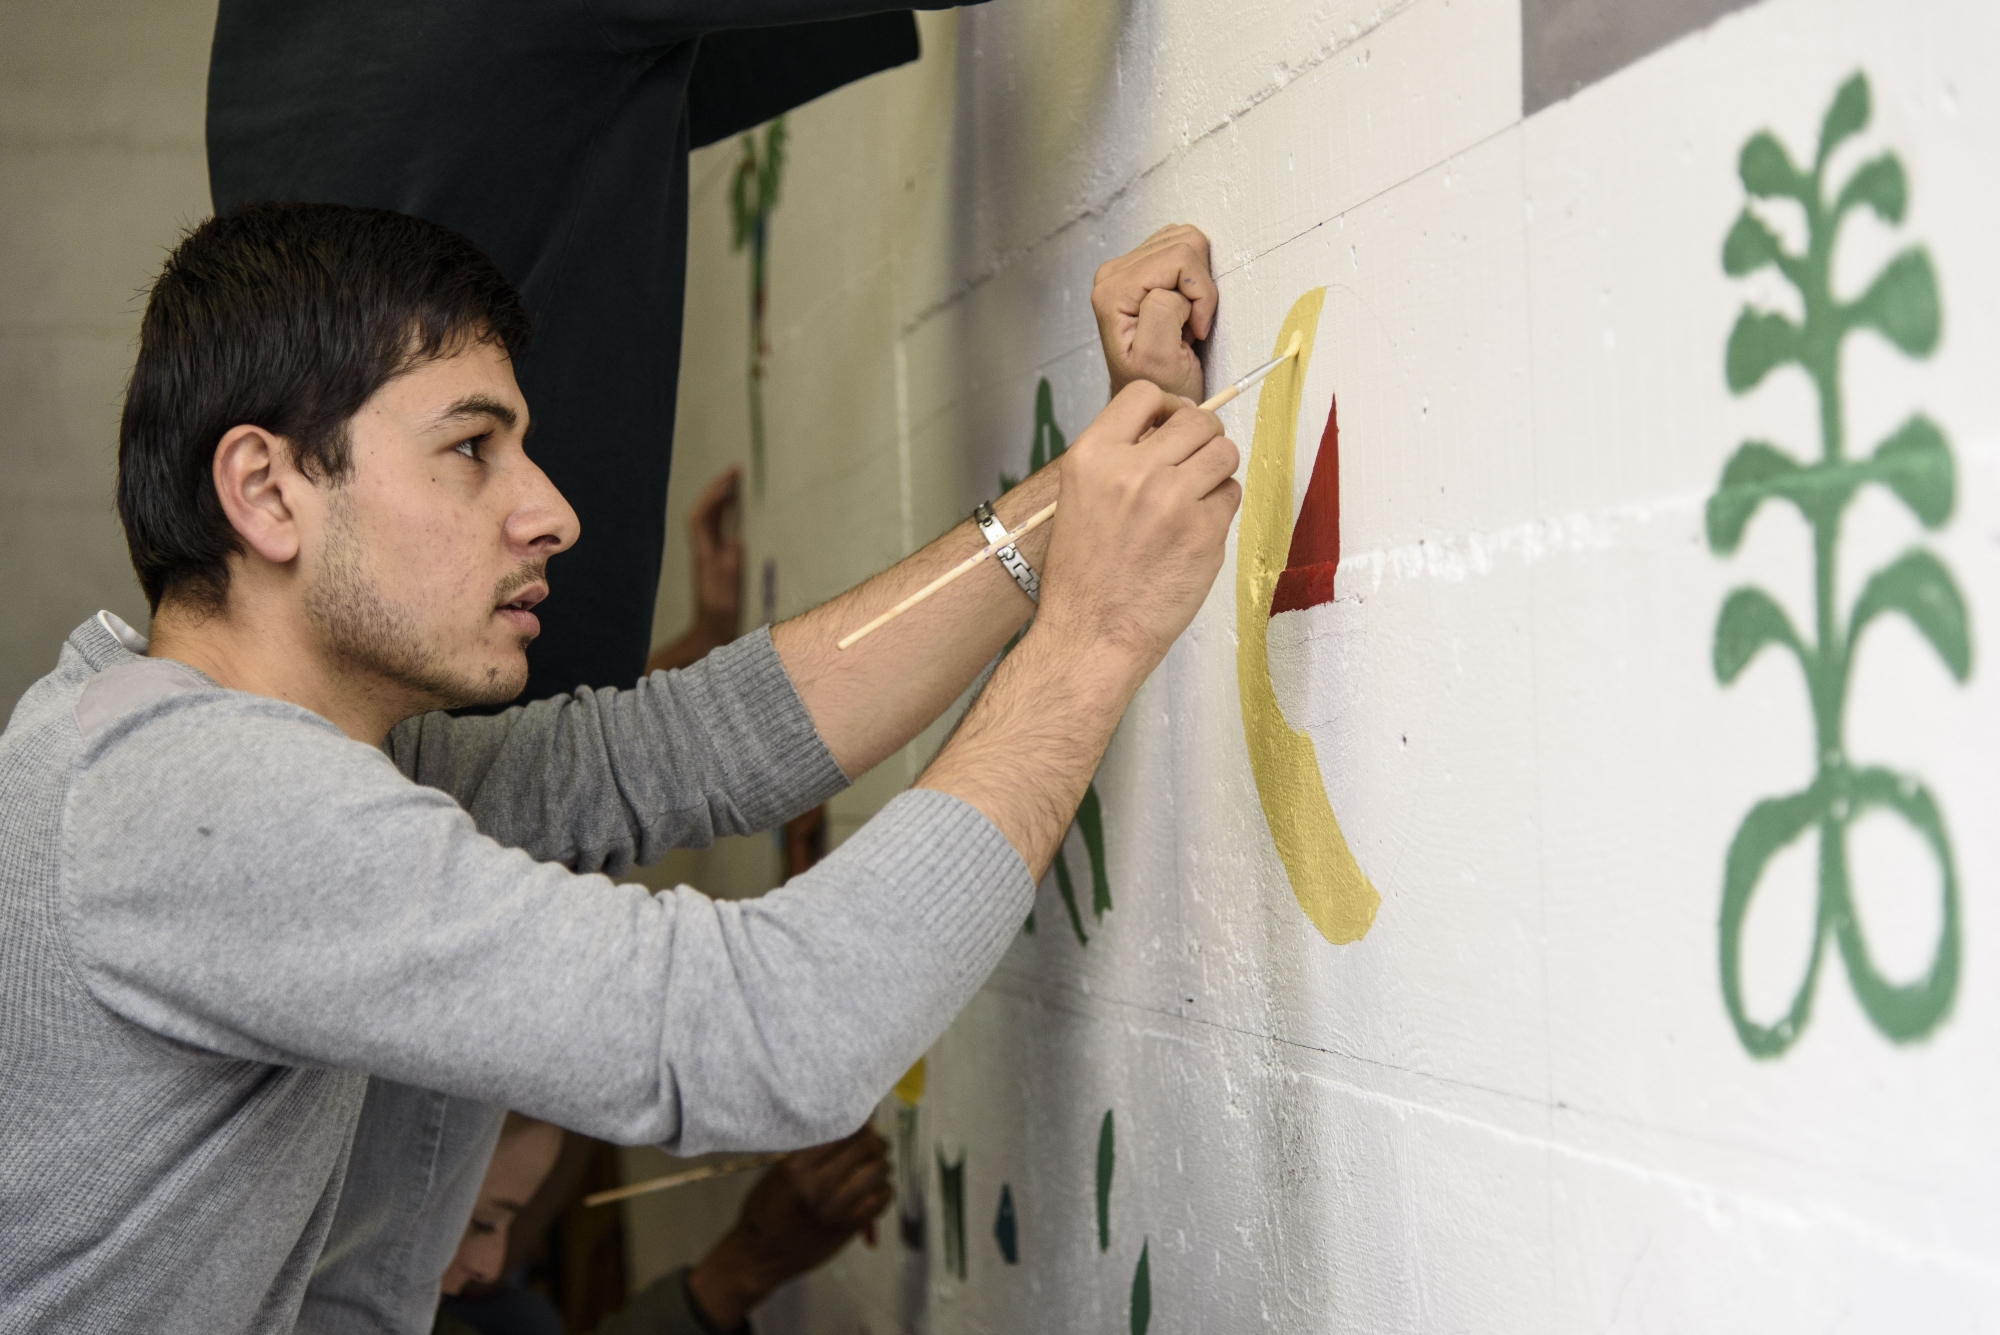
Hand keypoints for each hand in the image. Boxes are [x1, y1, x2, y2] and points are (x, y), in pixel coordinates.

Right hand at [686, 1127, 891, 1327]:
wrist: (760, 1254)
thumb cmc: (766, 1210)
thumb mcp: (778, 1174)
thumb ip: (808, 1154)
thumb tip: (847, 1131)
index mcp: (796, 1167)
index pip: (841, 1132)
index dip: (859, 1125)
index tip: (865, 1126)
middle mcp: (817, 1185)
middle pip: (863, 1148)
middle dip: (876, 1142)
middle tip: (878, 1144)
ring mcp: (835, 1208)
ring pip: (876, 1172)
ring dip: (883, 1165)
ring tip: (880, 1165)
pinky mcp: (847, 1227)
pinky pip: (880, 1201)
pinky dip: (885, 1190)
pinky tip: (880, 1188)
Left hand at [689, 467, 742, 645]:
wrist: (714, 633)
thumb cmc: (723, 611)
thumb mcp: (730, 585)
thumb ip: (732, 560)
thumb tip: (737, 537)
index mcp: (705, 552)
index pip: (702, 514)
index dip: (714, 494)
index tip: (731, 478)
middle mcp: (705, 549)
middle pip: (707, 512)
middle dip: (720, 490)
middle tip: (738, 472)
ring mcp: (712, 555)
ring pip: (714, 520)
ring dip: (726, 501)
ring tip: (743, 485)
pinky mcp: (720, 562)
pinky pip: (724, 532)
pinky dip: (733, 518)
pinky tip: (747, 513)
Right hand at [1036, 382, 1240, 675]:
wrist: (1092, 633)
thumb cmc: (1082, 575)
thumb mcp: (1077, 499)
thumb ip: (1116, 460)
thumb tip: (1163, 434)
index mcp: (1093, 457)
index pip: (1144, 393)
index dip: (1165, 405)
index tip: (1169, 424)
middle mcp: (1133, 470)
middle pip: (1196, 420)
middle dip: (1201, 437)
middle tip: (1193, 462)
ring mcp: (1173, 500)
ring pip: (1224, 453)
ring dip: (1217, 469)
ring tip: (1197, 495)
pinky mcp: (1205, 531)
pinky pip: (1230, 496)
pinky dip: (1219, 509)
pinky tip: (1195, 531)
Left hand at [1092, 224, 1217, 400]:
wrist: (1153, 399)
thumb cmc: (1159, 387)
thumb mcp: (1160, 358)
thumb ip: (1162, 311)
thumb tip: (1172, 285)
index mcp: (1113, 290)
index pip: (1179, 257)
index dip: (1199, 295)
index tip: (1192, 332)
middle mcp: (1113, 274)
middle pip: (1183, 242)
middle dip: (1198, 288)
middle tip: (1190, 324)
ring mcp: (1127, 270)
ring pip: (1186, 243)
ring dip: (1197, 285)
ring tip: (1186, 320)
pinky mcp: (1143, 271)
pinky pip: (1183, 254)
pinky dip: (1194, 282)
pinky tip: (1184, 311)